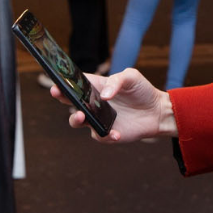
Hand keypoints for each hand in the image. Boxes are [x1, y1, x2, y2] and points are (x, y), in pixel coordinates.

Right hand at [50, 69, 176, 142]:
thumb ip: (117, 81)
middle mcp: (94, 103)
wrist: (156, 111)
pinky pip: (100, 136)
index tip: (56, 82)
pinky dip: (106, 135)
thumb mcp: (132, 77)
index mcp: (97, 86)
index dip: (64, 83)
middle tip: (58, 93)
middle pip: (71, 101)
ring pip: (78, 121)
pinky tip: (116, 133)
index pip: (76, 83)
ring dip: (77, 118)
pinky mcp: (107, 133)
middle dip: (62, 97)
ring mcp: (98, 119)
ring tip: (83, 116)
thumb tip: (105, 95)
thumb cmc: (142, 90)